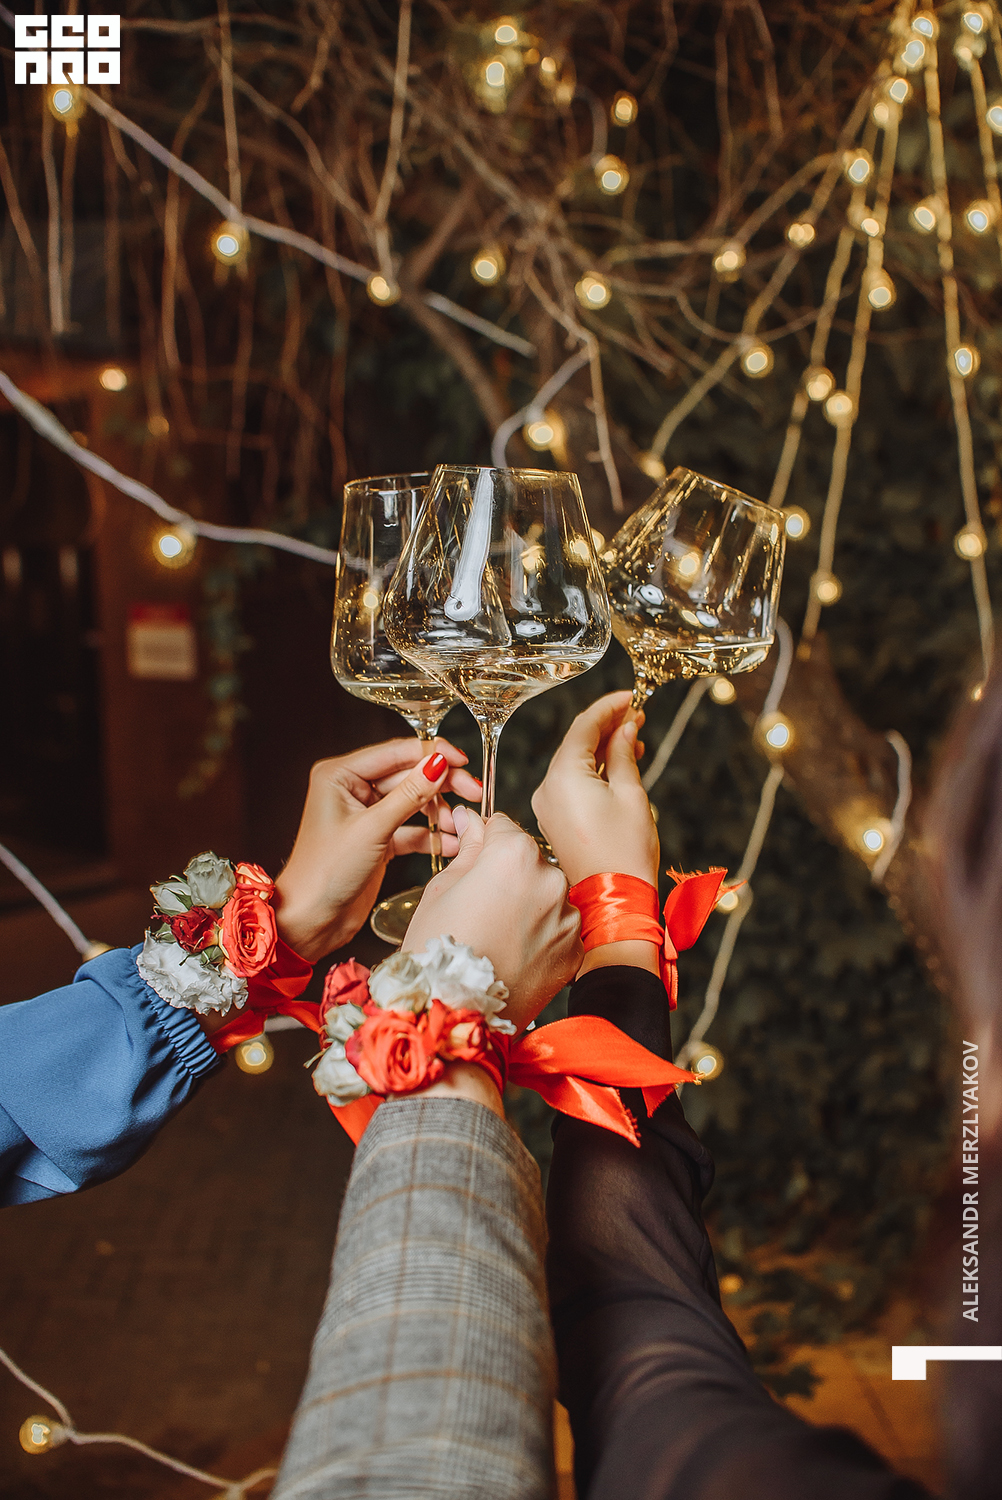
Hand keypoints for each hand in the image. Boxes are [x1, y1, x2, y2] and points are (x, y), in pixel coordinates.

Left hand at [274, 740, 480, 962]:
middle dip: (443, 785)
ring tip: (463, 825)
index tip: (462, 760)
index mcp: (340, 775)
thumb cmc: (325, 872)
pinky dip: (431, 835)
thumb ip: (410, 794)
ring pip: (414, 802)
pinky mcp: (378, 839)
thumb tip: (439, 763)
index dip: (433, 754)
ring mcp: (366, 815)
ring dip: (440, 812)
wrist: (311, 919)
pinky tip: (451, 844)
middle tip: (474, 792)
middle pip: (409, 776)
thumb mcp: (372, 829)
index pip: (395, 753)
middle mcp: (353, 789)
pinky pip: (411, 829)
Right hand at [402, 810, 581, 1034]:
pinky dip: (542, 935)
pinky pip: (559, 927)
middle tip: (480, 907)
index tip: (476, 859)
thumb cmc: (438, 953)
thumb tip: (473, 822)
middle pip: (529, 861)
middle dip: (509, 875)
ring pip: (547, 894)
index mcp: (515, 855)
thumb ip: (469, 849)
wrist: (455, 1017)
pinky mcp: (575, 949)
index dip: (485, 841)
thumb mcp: (440, 889)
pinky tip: (515, 953)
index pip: (503, 827)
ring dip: (529, 904)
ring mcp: (567, 916)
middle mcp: (550, 879)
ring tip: (498, 935)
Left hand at [532, 691, 657, 886]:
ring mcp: (547, 806)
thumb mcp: (631, 793)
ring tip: (635, 741)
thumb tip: (625, 728)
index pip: (584, 727)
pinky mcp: (554, 821)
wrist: (614, 901)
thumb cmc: (625, 850)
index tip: (631, 697)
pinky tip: (618, 766)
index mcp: (563, 776)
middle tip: (637, 717)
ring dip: (602, 750)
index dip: (609, 708)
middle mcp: (547, 788)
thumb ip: (624, 754)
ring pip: (574, 764)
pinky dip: (593, 772)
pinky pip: (570, 785)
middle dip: (607, 727)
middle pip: (576, 744)